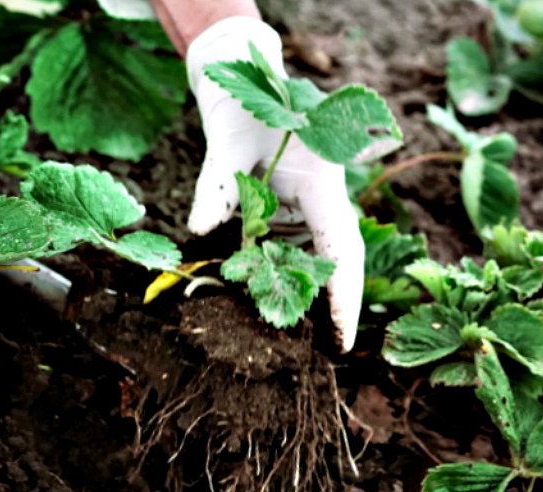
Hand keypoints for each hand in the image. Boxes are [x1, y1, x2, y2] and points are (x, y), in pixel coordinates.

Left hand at [186, 17, 363, 351]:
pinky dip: (277, 277)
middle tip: (327, 352)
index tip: (342, 336)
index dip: (345, 295)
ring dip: (303, 296)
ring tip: (294, 339)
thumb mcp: (225, 147)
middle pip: (335, 263)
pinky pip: (287, 251)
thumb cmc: (242, 112)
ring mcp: (305, 209)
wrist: (242, 88)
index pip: (342, 249)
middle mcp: (321, 202)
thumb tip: (197, 233)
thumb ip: (215, 189)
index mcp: (320, 185)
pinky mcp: (285, 213)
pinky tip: (263, 303)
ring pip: (312, 261)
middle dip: (333, 306)